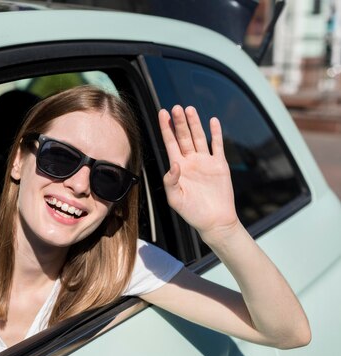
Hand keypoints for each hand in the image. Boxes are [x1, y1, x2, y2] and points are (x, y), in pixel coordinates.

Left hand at [158, 105, 238, 240]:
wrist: (214, 221)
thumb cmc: (192, 212)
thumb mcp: (175, 198)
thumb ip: (171, 181)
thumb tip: (174, 164)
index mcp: (177, 167)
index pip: (170, 143)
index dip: (166, 128)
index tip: (162, 113)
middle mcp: (190, 161)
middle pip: (183, 137)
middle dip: (179, 122)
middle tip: (176, 107)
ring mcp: (205, 162)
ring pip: (199, 137)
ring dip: (194, 123)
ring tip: (189, 109)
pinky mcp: (219, 165)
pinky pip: (217, 146)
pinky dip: (215, 133)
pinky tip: (212, 121)